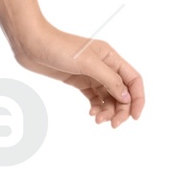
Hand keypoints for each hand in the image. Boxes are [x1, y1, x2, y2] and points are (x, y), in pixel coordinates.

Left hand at [12, 21, 144, 127]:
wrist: (32, 44)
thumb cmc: (59, 47)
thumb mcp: (87, 63)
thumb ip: (109, 80)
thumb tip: (126, 97)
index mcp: (110, 57)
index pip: (133, 79)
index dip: (138, 98)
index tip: (135, 117)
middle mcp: (104, 65)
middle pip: (122, 92)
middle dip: (121, 109)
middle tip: (113, 125)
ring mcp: (91, 74)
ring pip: (108, 97)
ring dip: (107, 110)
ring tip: (97, 119)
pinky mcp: (78, 81)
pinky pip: (94, 97)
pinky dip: (96, 107)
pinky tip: (91, 113)